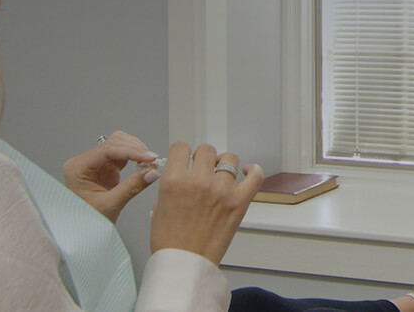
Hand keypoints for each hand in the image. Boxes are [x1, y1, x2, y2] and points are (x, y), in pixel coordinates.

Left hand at [62, 130, 161, 222]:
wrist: (81, 233)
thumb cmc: (86, 222)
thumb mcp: (110, 205)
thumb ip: (132, 187)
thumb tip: (152, 172)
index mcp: (78, 168)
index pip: (107, 149)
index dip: (131, 151)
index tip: (149, 157)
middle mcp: (84, 162)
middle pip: (113, 142)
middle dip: (135, 149)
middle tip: (152, 161)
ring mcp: (94, 164)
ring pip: (118, 144)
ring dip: (135, 151)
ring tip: (149, 163)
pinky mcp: (104, 168)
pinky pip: (121, 155)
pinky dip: (134, 157)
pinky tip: (143, 164)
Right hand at [149, 142, 264, 263]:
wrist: (185, 265)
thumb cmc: (171, 243)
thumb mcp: (158, 208)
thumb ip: (170, 186)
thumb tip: (179, 174)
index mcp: (174, 181)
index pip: (181, 148)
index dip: (183, 153)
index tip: (186, 158)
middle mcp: (198, 182)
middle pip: (206, 150)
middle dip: (203, 158)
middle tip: (203, 170)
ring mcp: (221, 191)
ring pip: (229, 159)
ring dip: (224, 164)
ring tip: (221, 175)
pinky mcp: (239, 202)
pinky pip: (255, 176)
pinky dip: (254, 171)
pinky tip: (248, 172)